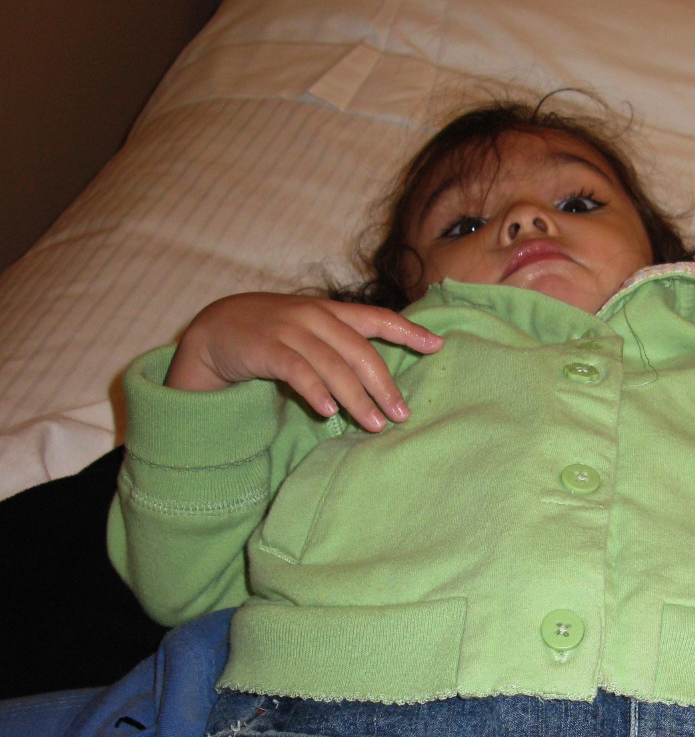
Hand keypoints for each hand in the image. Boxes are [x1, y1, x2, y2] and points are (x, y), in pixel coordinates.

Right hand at [165, 292, 441, 428]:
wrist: (215, 328)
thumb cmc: (271, 335)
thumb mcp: (309, 331)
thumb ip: (340, 345)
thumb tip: (379, 378)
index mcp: (331, 312)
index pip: (378, 317)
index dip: (408, 331)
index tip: (437, 346)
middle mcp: (315, 317)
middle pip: (360, 351)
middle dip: (384, 385)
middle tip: (402, 415)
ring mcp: (289, 330)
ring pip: (333, 365)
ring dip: (356, 397)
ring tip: (374, 425)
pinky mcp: (265, 348)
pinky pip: (297, 370)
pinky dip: (315, 390)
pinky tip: (329, 412)